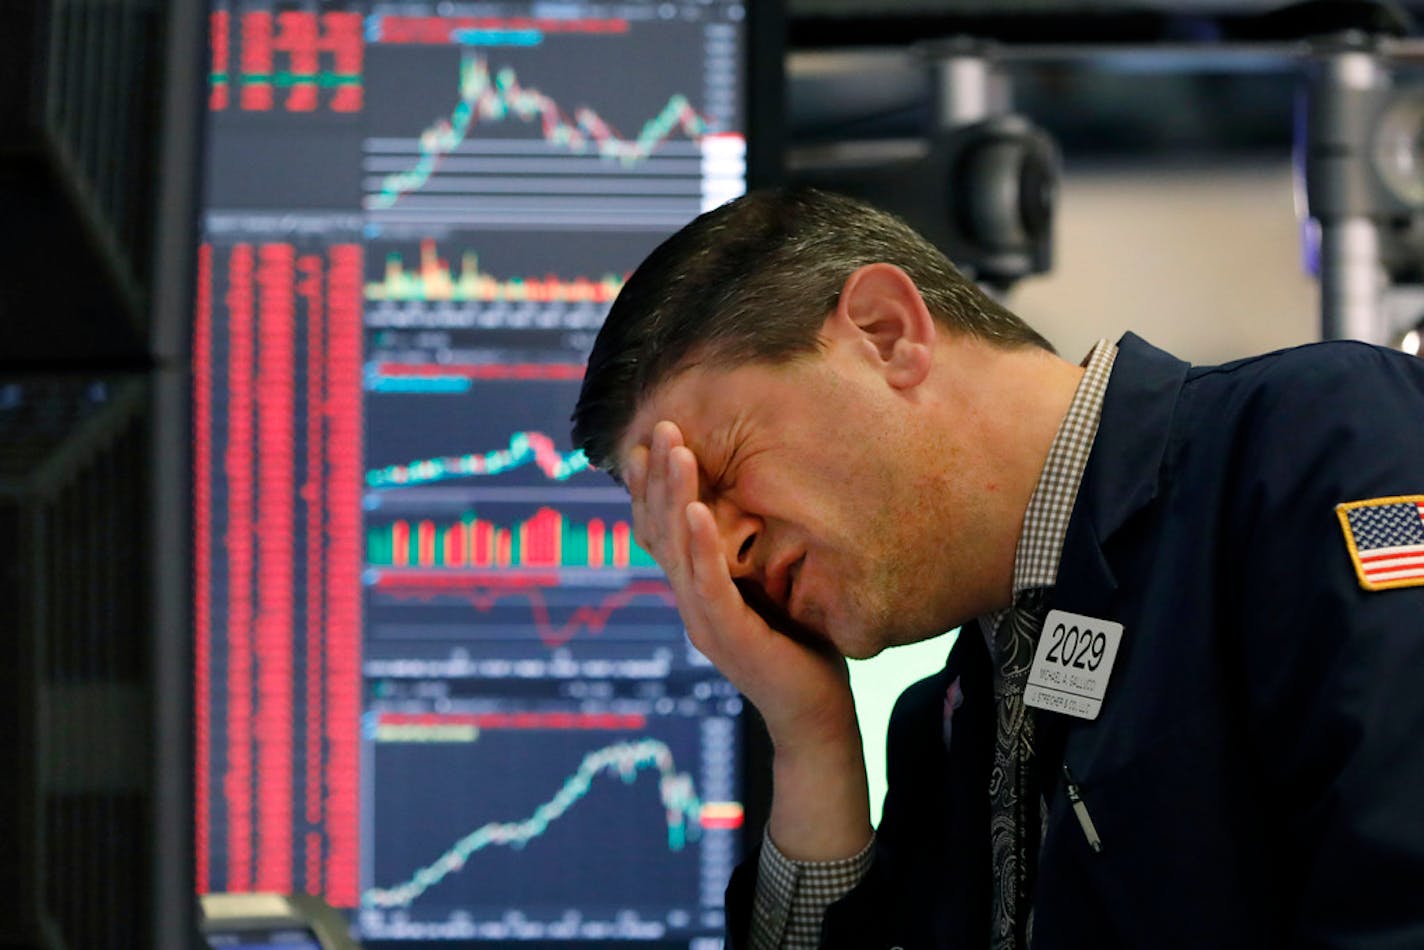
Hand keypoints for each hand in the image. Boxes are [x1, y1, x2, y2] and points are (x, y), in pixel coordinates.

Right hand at [626, 420, 858, 752]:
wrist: (815, 718)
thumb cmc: (802, 650)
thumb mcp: (773, 588)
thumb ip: (754, 553)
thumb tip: (759, 500)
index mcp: (696, 590)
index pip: (662, 529)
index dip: (652, 485)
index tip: (649, 439)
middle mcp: (691, 603)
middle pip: (661, 530)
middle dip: (659, 475)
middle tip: (662, 426)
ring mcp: (704, 621)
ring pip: (678, 549)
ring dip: (674, 494)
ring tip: (676, 449)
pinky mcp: (729, 637)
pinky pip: (709, 584)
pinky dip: (700, 544)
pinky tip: (697, 508)